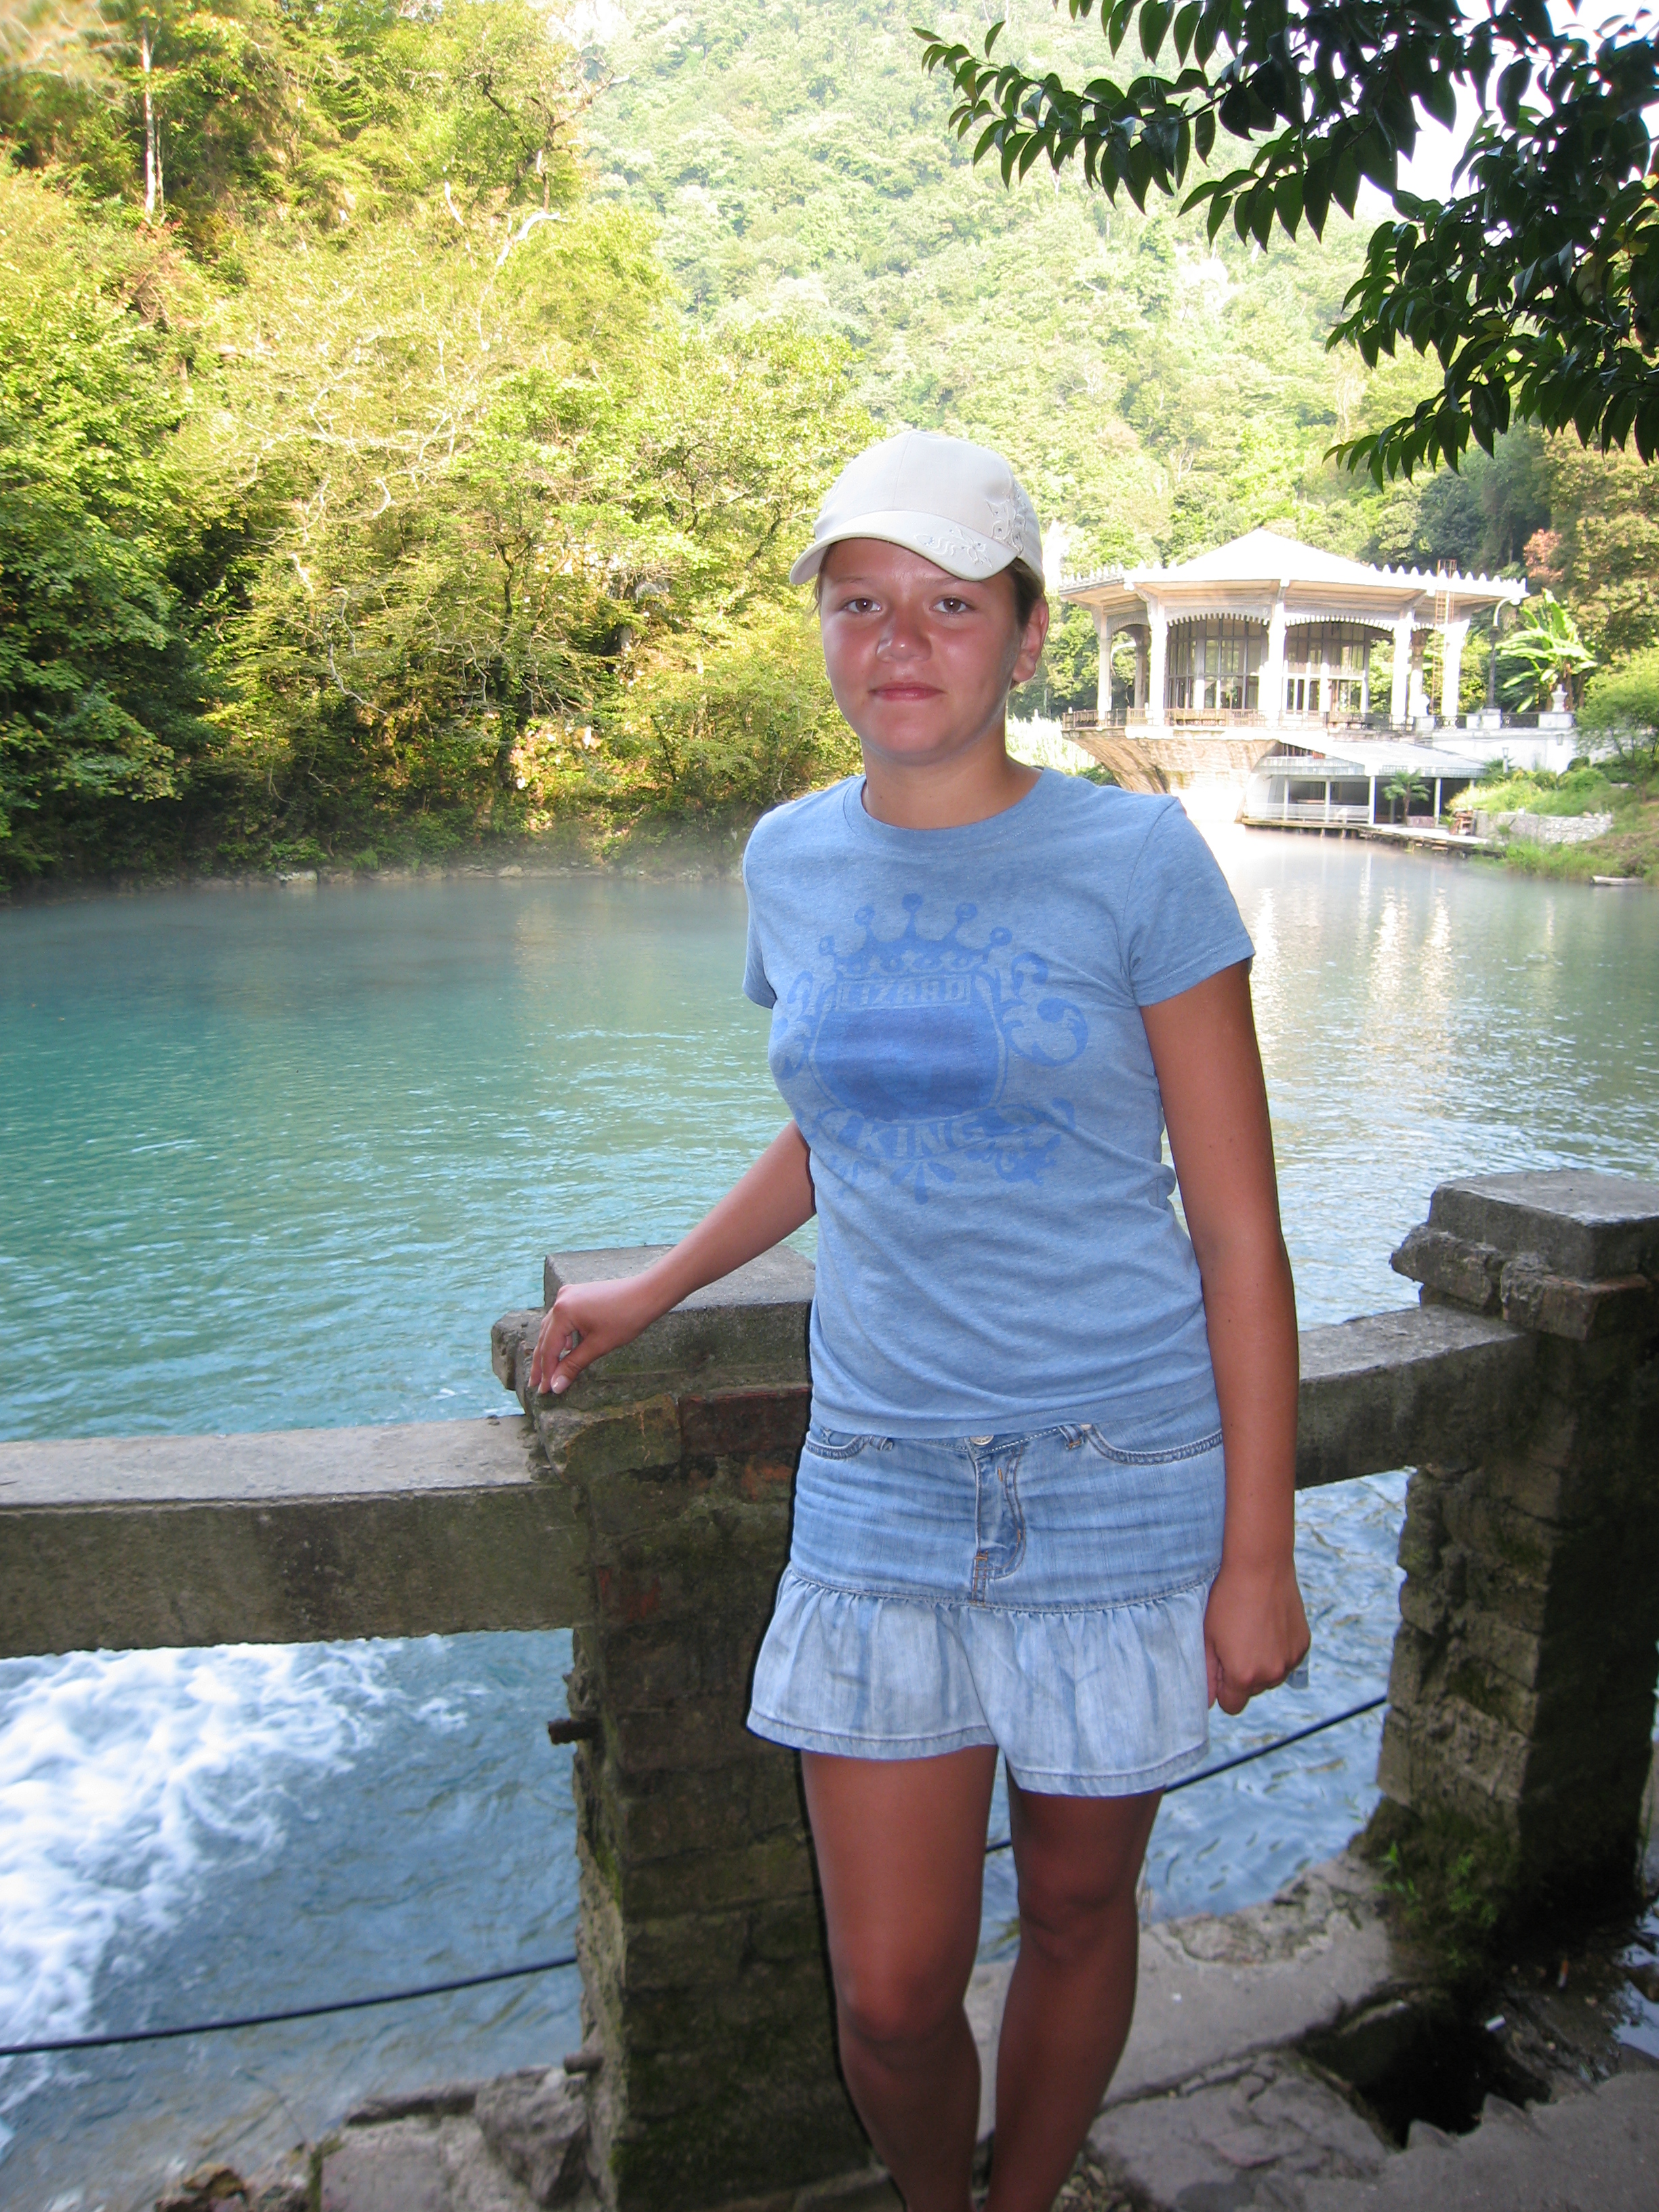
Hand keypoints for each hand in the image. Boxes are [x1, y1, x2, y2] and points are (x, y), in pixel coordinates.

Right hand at [528, 1274, 663, 1396]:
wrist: (646, 1294)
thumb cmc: (626, 1318)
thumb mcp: (597, 1346)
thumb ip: (573, 1365)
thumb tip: (556, 1386)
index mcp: (563, 1312)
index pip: (549, 1348)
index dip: (547, 1372)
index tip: (545, 1391)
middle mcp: (561, 1300)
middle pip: (546, 1337)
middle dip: (543, 1363)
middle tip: (537, 1385)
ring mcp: (568, 1295)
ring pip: (552, 1327)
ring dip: (550, 1349)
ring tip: (547, 1371)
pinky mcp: (577, 1295)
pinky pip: (562, 1318)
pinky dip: (561, 1335)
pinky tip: (565, 1349)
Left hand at [1203, 1554, 1309, 1716]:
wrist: (1260, 1567)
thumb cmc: (1227, 1599)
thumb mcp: (1208, 1637)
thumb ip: (1207, 1674)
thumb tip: (1207, 1702)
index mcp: (1243, 1676)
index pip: (1231, 1705)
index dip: (1223, 1688)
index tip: (1221, 1664)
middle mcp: (1271, 1674)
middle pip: (1252, 1690)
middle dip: (1243, 1674)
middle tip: (1236, 1640)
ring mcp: (1290, 1661)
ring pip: (1271, 1676)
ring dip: (1262, 1663)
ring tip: (1253, 1630)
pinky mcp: (1303, 1646)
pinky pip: (1287, 1659)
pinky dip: (1279, 1650)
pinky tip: (1269, 1625)